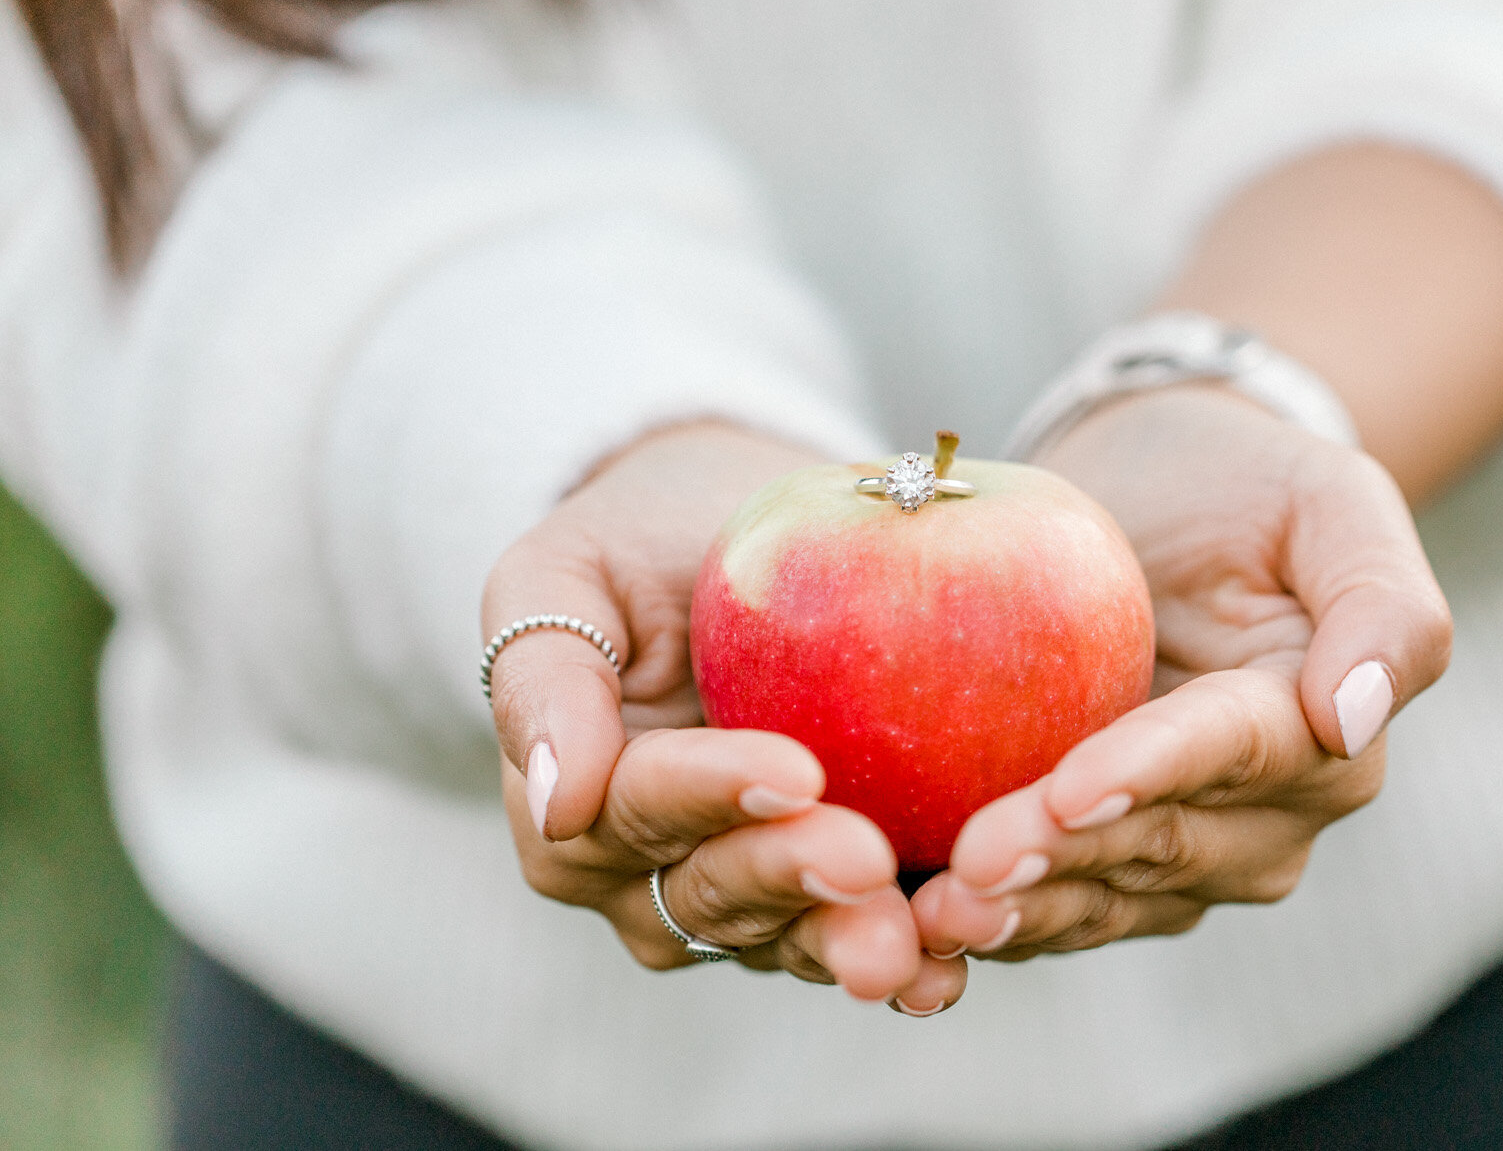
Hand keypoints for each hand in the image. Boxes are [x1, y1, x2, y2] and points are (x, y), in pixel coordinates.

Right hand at [483, 422, 965, 1013]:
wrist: (734, 540)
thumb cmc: (638, 543)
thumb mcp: (563, 572)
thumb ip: (545, 672)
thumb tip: (553, 799)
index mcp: (575, 806)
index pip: (642, 805)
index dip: (717, 794)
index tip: (798, 772)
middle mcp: (651, 877)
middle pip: (718, 891)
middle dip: (792, 878)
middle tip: (866, 860)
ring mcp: (746, 900)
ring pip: (791, 937)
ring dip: (852, 938)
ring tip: (922, 939)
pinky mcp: (835, 901)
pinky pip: (866, 934)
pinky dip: (915, 956)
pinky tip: (958, 961)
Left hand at [911, 385, 1450, 960]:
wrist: (1156, 499)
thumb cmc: (1243, 484)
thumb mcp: (1331, 498)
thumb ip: (1381, 603)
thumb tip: (1353, 719)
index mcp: (1318, 735)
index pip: (1229, 753)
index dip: (1151, 774)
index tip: (1072, 789)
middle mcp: (1261, 821)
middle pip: (1155, 844)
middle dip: (1063, 858)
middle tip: (969, 864)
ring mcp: (1178, 859)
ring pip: (1098, 897)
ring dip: (1019, 911)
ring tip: (932, 912)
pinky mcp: (1095, 866)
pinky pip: (1045, 904)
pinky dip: (984, 920)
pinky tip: (911, 923)